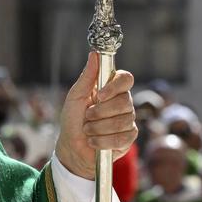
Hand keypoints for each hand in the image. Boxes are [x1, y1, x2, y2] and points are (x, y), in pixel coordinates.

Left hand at [55, 51, 136, 179]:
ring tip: (88, 130)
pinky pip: (121, 138)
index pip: (126, 78)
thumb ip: (87, 77)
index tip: (99, 95)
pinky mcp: (129, 138)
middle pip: (125, 101)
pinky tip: (94, 142)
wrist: (72, 147)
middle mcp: (123, 103)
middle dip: (100, 112)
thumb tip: (94, 54)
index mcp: (111, 89)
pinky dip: (102, 141)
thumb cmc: (73, 119)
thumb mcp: (75, 96)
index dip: (115, 86)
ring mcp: (128, 120)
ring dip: (98, 128)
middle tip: (87, 117)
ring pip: (122, 121)